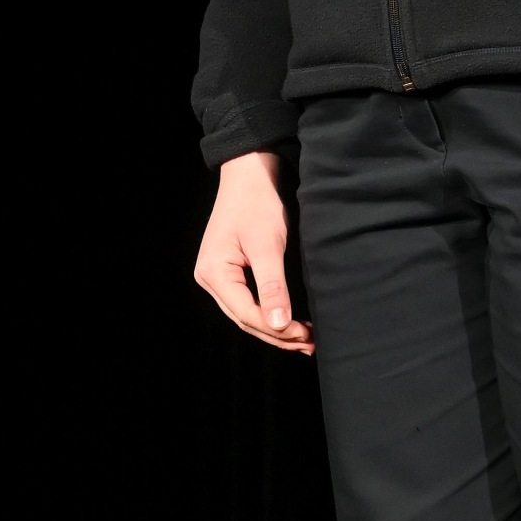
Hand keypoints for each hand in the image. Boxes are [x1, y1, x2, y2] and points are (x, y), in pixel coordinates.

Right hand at [194, 152, 315, 354]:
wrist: (250, 176)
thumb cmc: (257, 203)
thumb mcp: (267, 245)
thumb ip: (273, 286)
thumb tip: (279, 325)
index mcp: (213, 273)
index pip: (245, 313)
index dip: (276, 329)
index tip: (305, 334)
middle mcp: (209, 279)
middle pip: (244, 319)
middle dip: (278, 334)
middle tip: (310, 344)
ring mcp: (217, 278)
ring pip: (246, 314)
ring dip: (275, 329)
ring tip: (305, 341)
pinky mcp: (230, 274)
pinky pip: (248, 303)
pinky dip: (270, 315)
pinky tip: (289, 325)